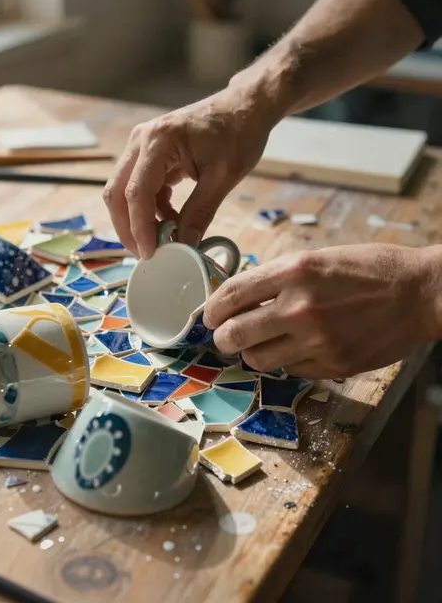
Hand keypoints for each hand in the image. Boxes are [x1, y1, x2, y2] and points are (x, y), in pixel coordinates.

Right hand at [103, 83, 278, 258]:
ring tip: (162, 239)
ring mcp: (140, 145)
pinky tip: (170, 220)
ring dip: (137, 219)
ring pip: (122, 191)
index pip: (136, 193)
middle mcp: (141, 140)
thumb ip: (200, 213)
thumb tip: (184, 246)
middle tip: (145, 254)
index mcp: (159, 140)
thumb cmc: (238, 133)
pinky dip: (149, 208)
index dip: (139, 228)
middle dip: (127, 228)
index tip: (150, 253)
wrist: (244, 106)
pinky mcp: (147, 153)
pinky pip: (137, 187)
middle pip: (116, 193)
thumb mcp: (223, 177)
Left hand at [203, 244, 441, 377]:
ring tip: (260, 342)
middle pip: (235, 335)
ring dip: (251, 352)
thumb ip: (277, 278)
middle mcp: (300, 308)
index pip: (232, 294)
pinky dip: (285, 361)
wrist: (420, 294)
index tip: (208, 315)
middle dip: (222, 337)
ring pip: (257, 359)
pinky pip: (290, 369)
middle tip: (224, 336)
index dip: (212, 308)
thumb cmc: (369, 269)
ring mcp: (316, 341)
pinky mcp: (332, 366)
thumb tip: (240, 297)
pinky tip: (295, 348)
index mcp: (295, 272)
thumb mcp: (318, 258)